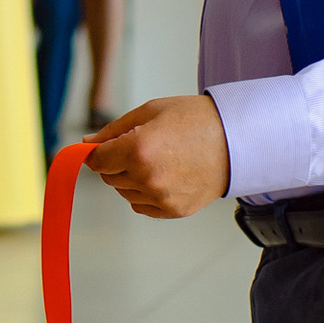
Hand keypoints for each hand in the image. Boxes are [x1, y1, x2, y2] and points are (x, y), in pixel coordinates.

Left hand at [86, 94, 230, 218]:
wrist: (236, 140)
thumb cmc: (194, 120)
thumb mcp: (149, 112)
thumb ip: (113, 130)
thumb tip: (86, 145)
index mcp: (137, 149)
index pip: (97, 161)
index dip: (96, 153)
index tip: (102, 147)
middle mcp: (147, 178)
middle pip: (109, 177)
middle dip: (115, 162)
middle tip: (140, 145)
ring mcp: (162, 197)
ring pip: (124, 192)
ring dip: (130, 178)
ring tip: (157, 159)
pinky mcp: (175, 210)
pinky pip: (142, 205)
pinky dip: (145, 193)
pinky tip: (164, 174)